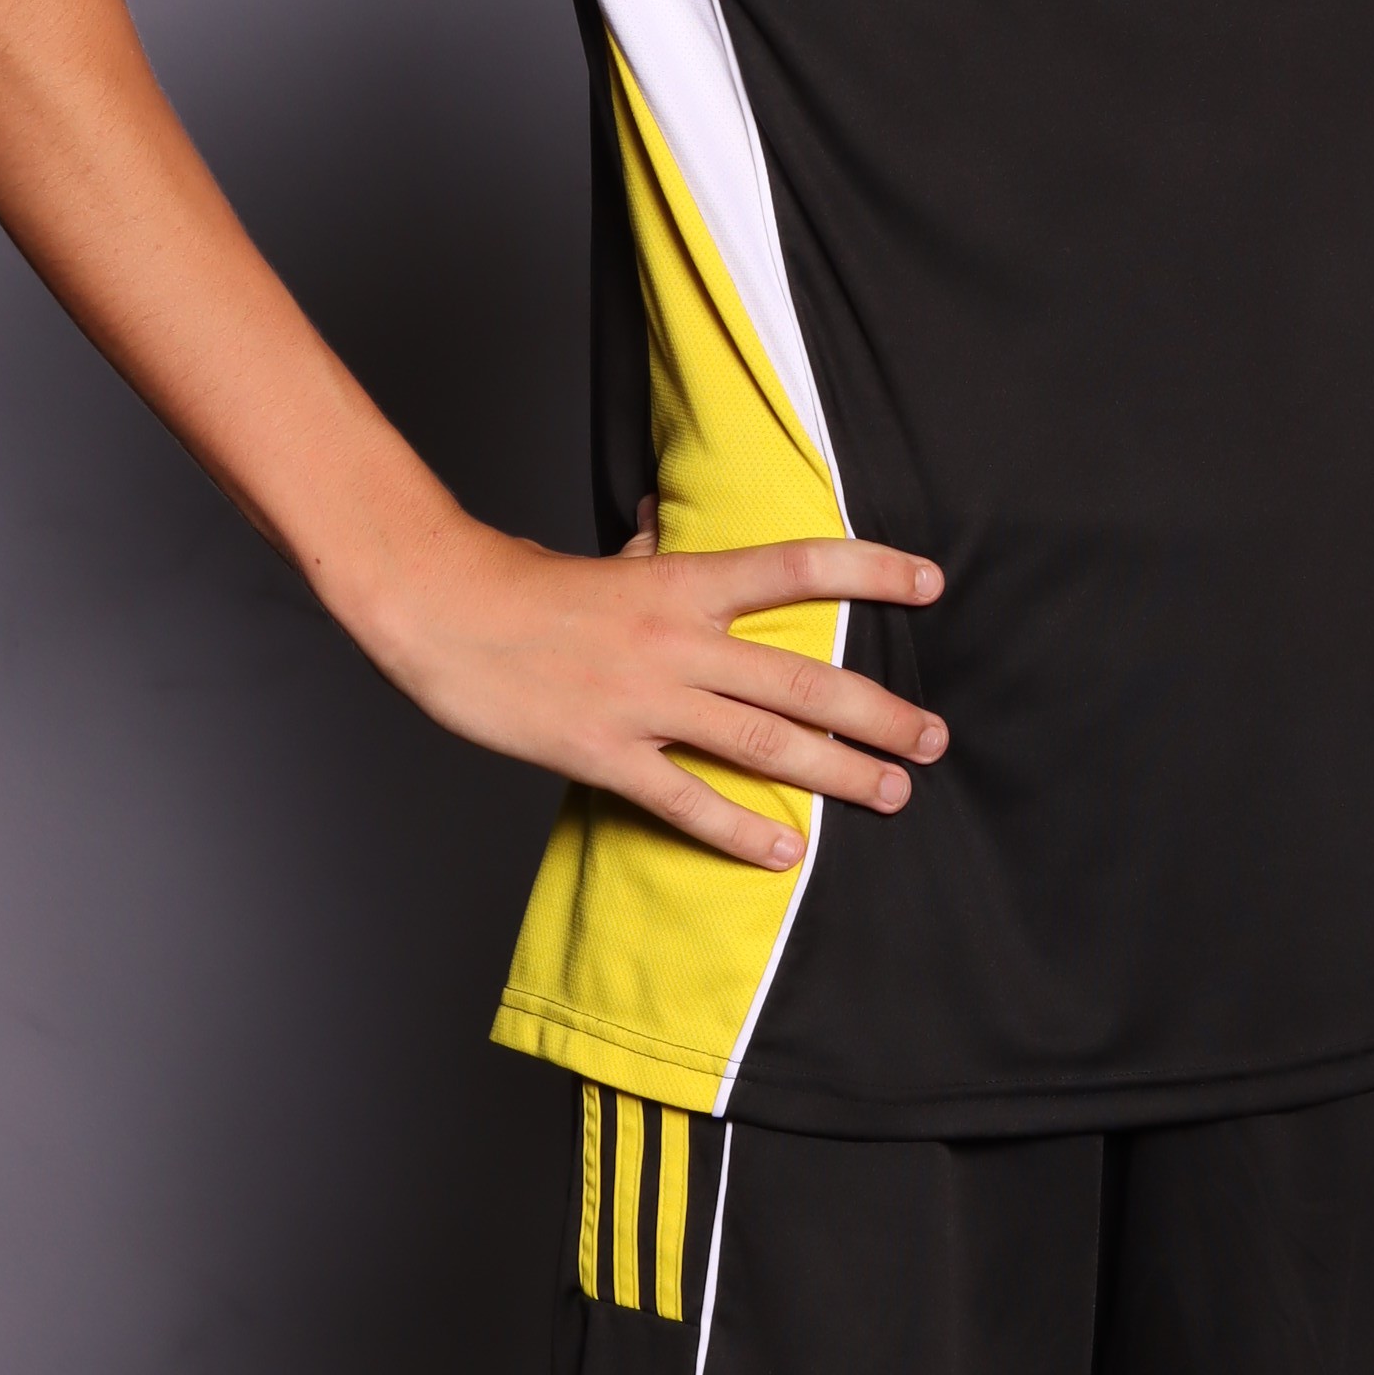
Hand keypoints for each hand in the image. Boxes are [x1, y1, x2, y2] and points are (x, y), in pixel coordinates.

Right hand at [361, 501, 947, 862]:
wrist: (439, 610)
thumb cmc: (516, 582)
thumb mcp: (603, 556)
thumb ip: (651, 547)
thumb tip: (668, 519)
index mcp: (682, 580)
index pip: (799, 565)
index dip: (872, 570)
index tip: (931, 582)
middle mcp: (678, 640)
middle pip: (803, 679)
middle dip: (878, 713)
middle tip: (934, 739)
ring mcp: (645, 701)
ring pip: (764, 742)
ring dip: (837, 774)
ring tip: (892, 793)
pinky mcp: (604, 754)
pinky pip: (687, 801)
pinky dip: (739, 832)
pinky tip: (785, 855)